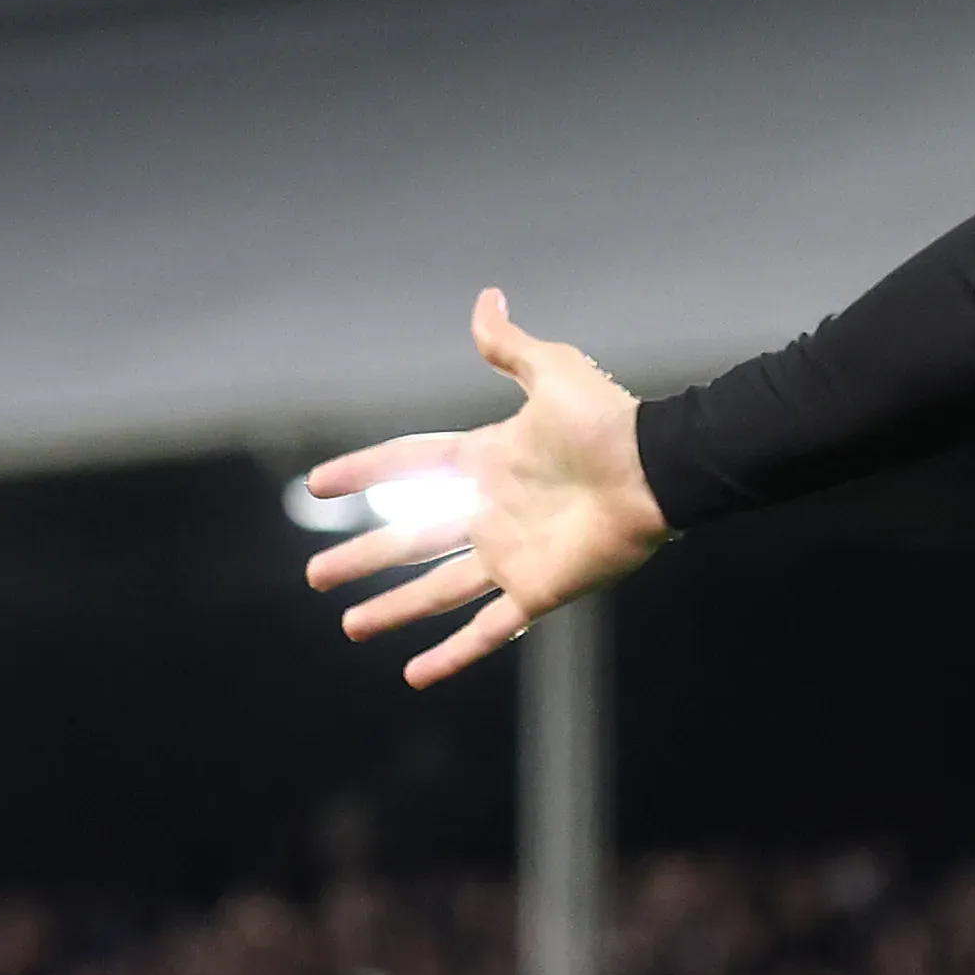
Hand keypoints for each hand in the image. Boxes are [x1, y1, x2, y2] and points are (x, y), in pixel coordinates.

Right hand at [302, 288, 670, 685]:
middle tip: (316, 577)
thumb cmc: (610, 421)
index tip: (317, 486)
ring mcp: (512, 557)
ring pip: (437, 590)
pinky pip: (487, 631)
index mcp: (488, 462)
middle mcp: (492, 513)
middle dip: (363, 559)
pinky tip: (415, 676)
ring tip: (349, 626)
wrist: (658, 470)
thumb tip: (486, 298)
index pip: (410, 466)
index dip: (364, 473)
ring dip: (393, 610)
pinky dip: (453, 655)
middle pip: (410, 540)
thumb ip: (511, 348)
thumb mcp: (554, 373)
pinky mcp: (538, 592)